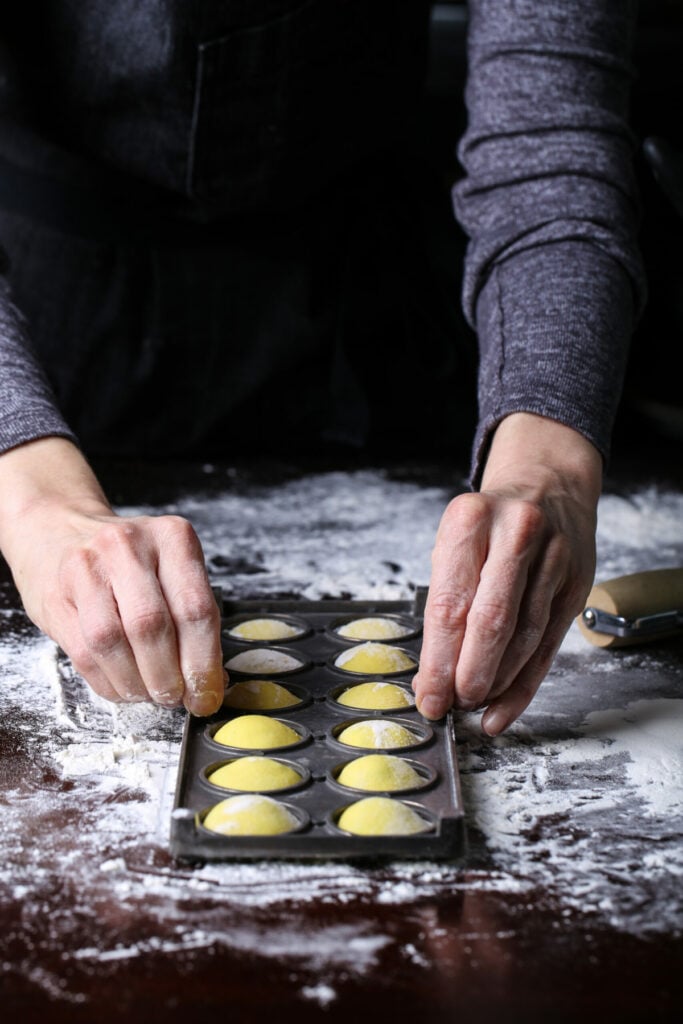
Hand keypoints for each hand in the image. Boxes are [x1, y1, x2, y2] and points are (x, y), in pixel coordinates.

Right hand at [0, 439, 224, 714]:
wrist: (58, 533)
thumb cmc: (129, 563)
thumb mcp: (170, 571)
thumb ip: (191, 618)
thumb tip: (212, 682)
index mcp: (172, 538)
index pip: (195, 609)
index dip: (204, 663)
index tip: (207, 696)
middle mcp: (129, 545)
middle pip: (152, 626)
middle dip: (168, 677)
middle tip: (175, 698)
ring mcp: (87, 567)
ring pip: (113, 641)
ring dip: (136, 683)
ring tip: (149, 694)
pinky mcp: (56, 594)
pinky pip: (84, 653)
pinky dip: (109, 682)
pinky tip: (123, 687)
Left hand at [412, 413, 601, 734]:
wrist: (547, 485)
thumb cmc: (490, 523)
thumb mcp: (456, 542)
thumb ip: (446, 603)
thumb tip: (432, 675)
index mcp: (470, 521)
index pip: (450, 604)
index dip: (438, 660)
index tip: (429, 695)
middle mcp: (515, 534)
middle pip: (491, 622)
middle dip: (469, 675)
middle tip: (453, 704)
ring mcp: (552, 558)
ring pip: (523, 638)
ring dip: (496, 682)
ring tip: (474, 704)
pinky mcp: (576, 583)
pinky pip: (548, 645)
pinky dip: (523, 683)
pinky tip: (503, 708)